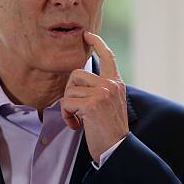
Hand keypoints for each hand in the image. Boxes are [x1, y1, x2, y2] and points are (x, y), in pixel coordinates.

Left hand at [60, 31, 128, 164]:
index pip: (108, 56)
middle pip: (76, 74)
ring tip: (77, 119)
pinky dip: (66, 116)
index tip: (87, 35)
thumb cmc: (110, 131)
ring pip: (69, 89)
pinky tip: (76, 125)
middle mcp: (111, 85)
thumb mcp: (110, 105)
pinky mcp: (92, 105)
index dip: (97, 43)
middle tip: (75, 108)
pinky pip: (66, 103)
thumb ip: (101, 90)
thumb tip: (79, 81)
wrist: (117, 148)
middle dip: (70, 91)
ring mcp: (102, 93)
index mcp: (116, 83)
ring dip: (68, 107)